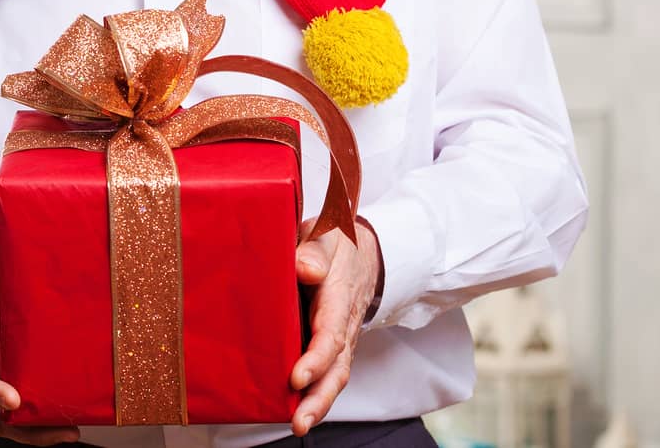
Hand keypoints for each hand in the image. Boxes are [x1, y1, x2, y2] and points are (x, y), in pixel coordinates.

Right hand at [0, 249, 81, 445]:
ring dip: (41, 431)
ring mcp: (0, 382)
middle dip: (26, 429)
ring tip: (73, 429)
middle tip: (62, 430)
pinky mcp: (18, 382)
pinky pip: (29, 410)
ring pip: (14, 420)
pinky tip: (77, 415)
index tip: (12, 399)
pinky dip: (47, 420)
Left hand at [289, 217, 382, 435]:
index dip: (315, 359)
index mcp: (338, 298)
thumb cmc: (337, 242)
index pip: (330, 334)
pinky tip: (294, 411)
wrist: (364, 252)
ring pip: (334, 377)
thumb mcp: (328, 234)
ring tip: (298, 425)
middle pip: (336, 368)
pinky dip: (315, 395)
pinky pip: (327, 373)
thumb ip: (316, 249)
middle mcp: (343, 325)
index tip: (295, 378)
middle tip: (300, 422)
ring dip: (318, 403)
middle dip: (319, 398)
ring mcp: (341, 339)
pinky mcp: (332, 346)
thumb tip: (305, 268)